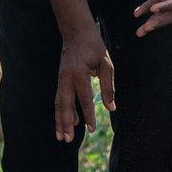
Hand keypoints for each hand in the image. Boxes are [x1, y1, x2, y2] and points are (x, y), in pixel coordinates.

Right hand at [56, 25, 115, 141]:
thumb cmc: (94, 47)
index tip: (91, 129)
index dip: (89, 115)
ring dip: (60, 120)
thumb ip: (108, 86)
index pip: (84, 99)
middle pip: (64, 105)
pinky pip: (60, 98)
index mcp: (79, 74)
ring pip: (59, 103)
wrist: (76, 32)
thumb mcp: (106, 65)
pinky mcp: (60, 79)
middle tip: (66, 140)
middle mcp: (66, 78)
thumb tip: (112, 107)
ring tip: (61, 136)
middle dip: (65, 123)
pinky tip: (69, 122)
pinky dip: (63, 111)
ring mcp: (60, 78)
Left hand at [134, 0, 171, 36]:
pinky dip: (146, 9)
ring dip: (152, 22)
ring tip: (141, 32)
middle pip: (171, 14)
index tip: (154, 8)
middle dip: (159, 22)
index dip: (166, 7)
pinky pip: (153, 3)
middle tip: (147, 28)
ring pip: (162, 13)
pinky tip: (137, 14)